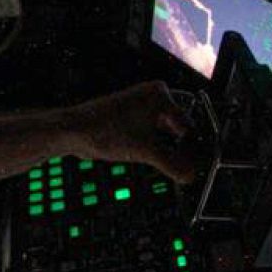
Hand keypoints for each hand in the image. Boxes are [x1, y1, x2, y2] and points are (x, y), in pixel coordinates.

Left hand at [69, 81, 205, 183]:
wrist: (73, 131)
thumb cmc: (106, 132)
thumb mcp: (145, 151)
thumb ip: (173, 164)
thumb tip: (191, 176)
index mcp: (161, 95)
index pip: (189, 126)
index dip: (194, 151)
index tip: (198, 170)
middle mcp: (155, 96)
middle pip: (180, 128)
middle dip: (184, 151)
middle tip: (189, 173)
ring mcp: (143, 107)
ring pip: (167, 133)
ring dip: (172, 152)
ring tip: (178, 172)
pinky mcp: (133, 120)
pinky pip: (154, 136)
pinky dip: (159, 150)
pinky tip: (163, 166)